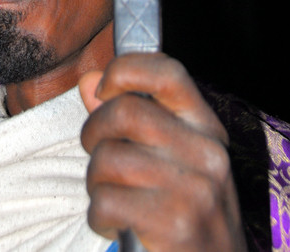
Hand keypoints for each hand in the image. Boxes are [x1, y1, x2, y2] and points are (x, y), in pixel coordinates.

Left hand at [79, 53, 247, 250]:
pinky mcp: (174, 223)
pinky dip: (98, 216)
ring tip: (111, 195)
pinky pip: (106, 201)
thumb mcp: (170, 157)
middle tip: (98, 154)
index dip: (125, 70)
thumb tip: (87, 81)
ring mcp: (194, 188)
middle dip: (93, 132)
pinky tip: (115, 224)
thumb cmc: (184, 209)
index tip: (104, 89)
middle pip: (124, 111)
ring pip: (108, 158)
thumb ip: (127, 116)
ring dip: (95, 181)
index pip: (167, 72)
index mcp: (205, 127)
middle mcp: (206, 151)